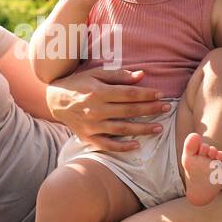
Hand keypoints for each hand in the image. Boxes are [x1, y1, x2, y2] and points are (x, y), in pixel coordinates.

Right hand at [46, 67, 169, 151]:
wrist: (55, 99)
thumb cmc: (79, 83)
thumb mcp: (96, 74)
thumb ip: (119, 76)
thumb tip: (142, 75)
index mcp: (98, 92)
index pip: (128, 94)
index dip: (145, 94)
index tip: (160, 94)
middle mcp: (95, 109)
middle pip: (128, 111)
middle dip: (150, 110)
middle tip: (166, 108)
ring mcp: (92, 125)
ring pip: (121, 129)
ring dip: (142, 129)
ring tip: (159, 128)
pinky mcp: (88, 136)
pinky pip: (107, 145)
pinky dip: (122, 147)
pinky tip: (136, 145)